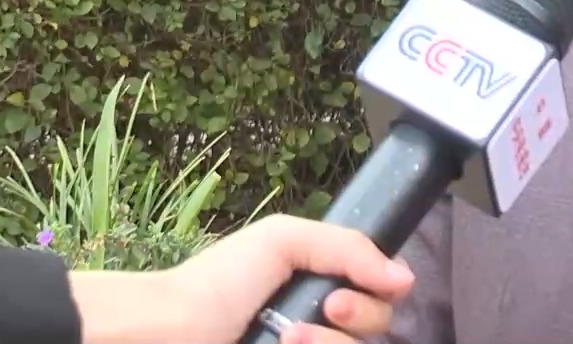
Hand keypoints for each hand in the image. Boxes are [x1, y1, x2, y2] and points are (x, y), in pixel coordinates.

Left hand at [69, 215, 415, 343]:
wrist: (168, 331)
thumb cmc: (218, 282)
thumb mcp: (283, 239)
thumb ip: (348, 247)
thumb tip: (405, 280)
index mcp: (320, 289)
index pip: (381, 298)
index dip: (377, 295)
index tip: (345, 290)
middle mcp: (318, 327)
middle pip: (379, 332)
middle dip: (359, 319)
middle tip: (325, 309)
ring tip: (288, 341)